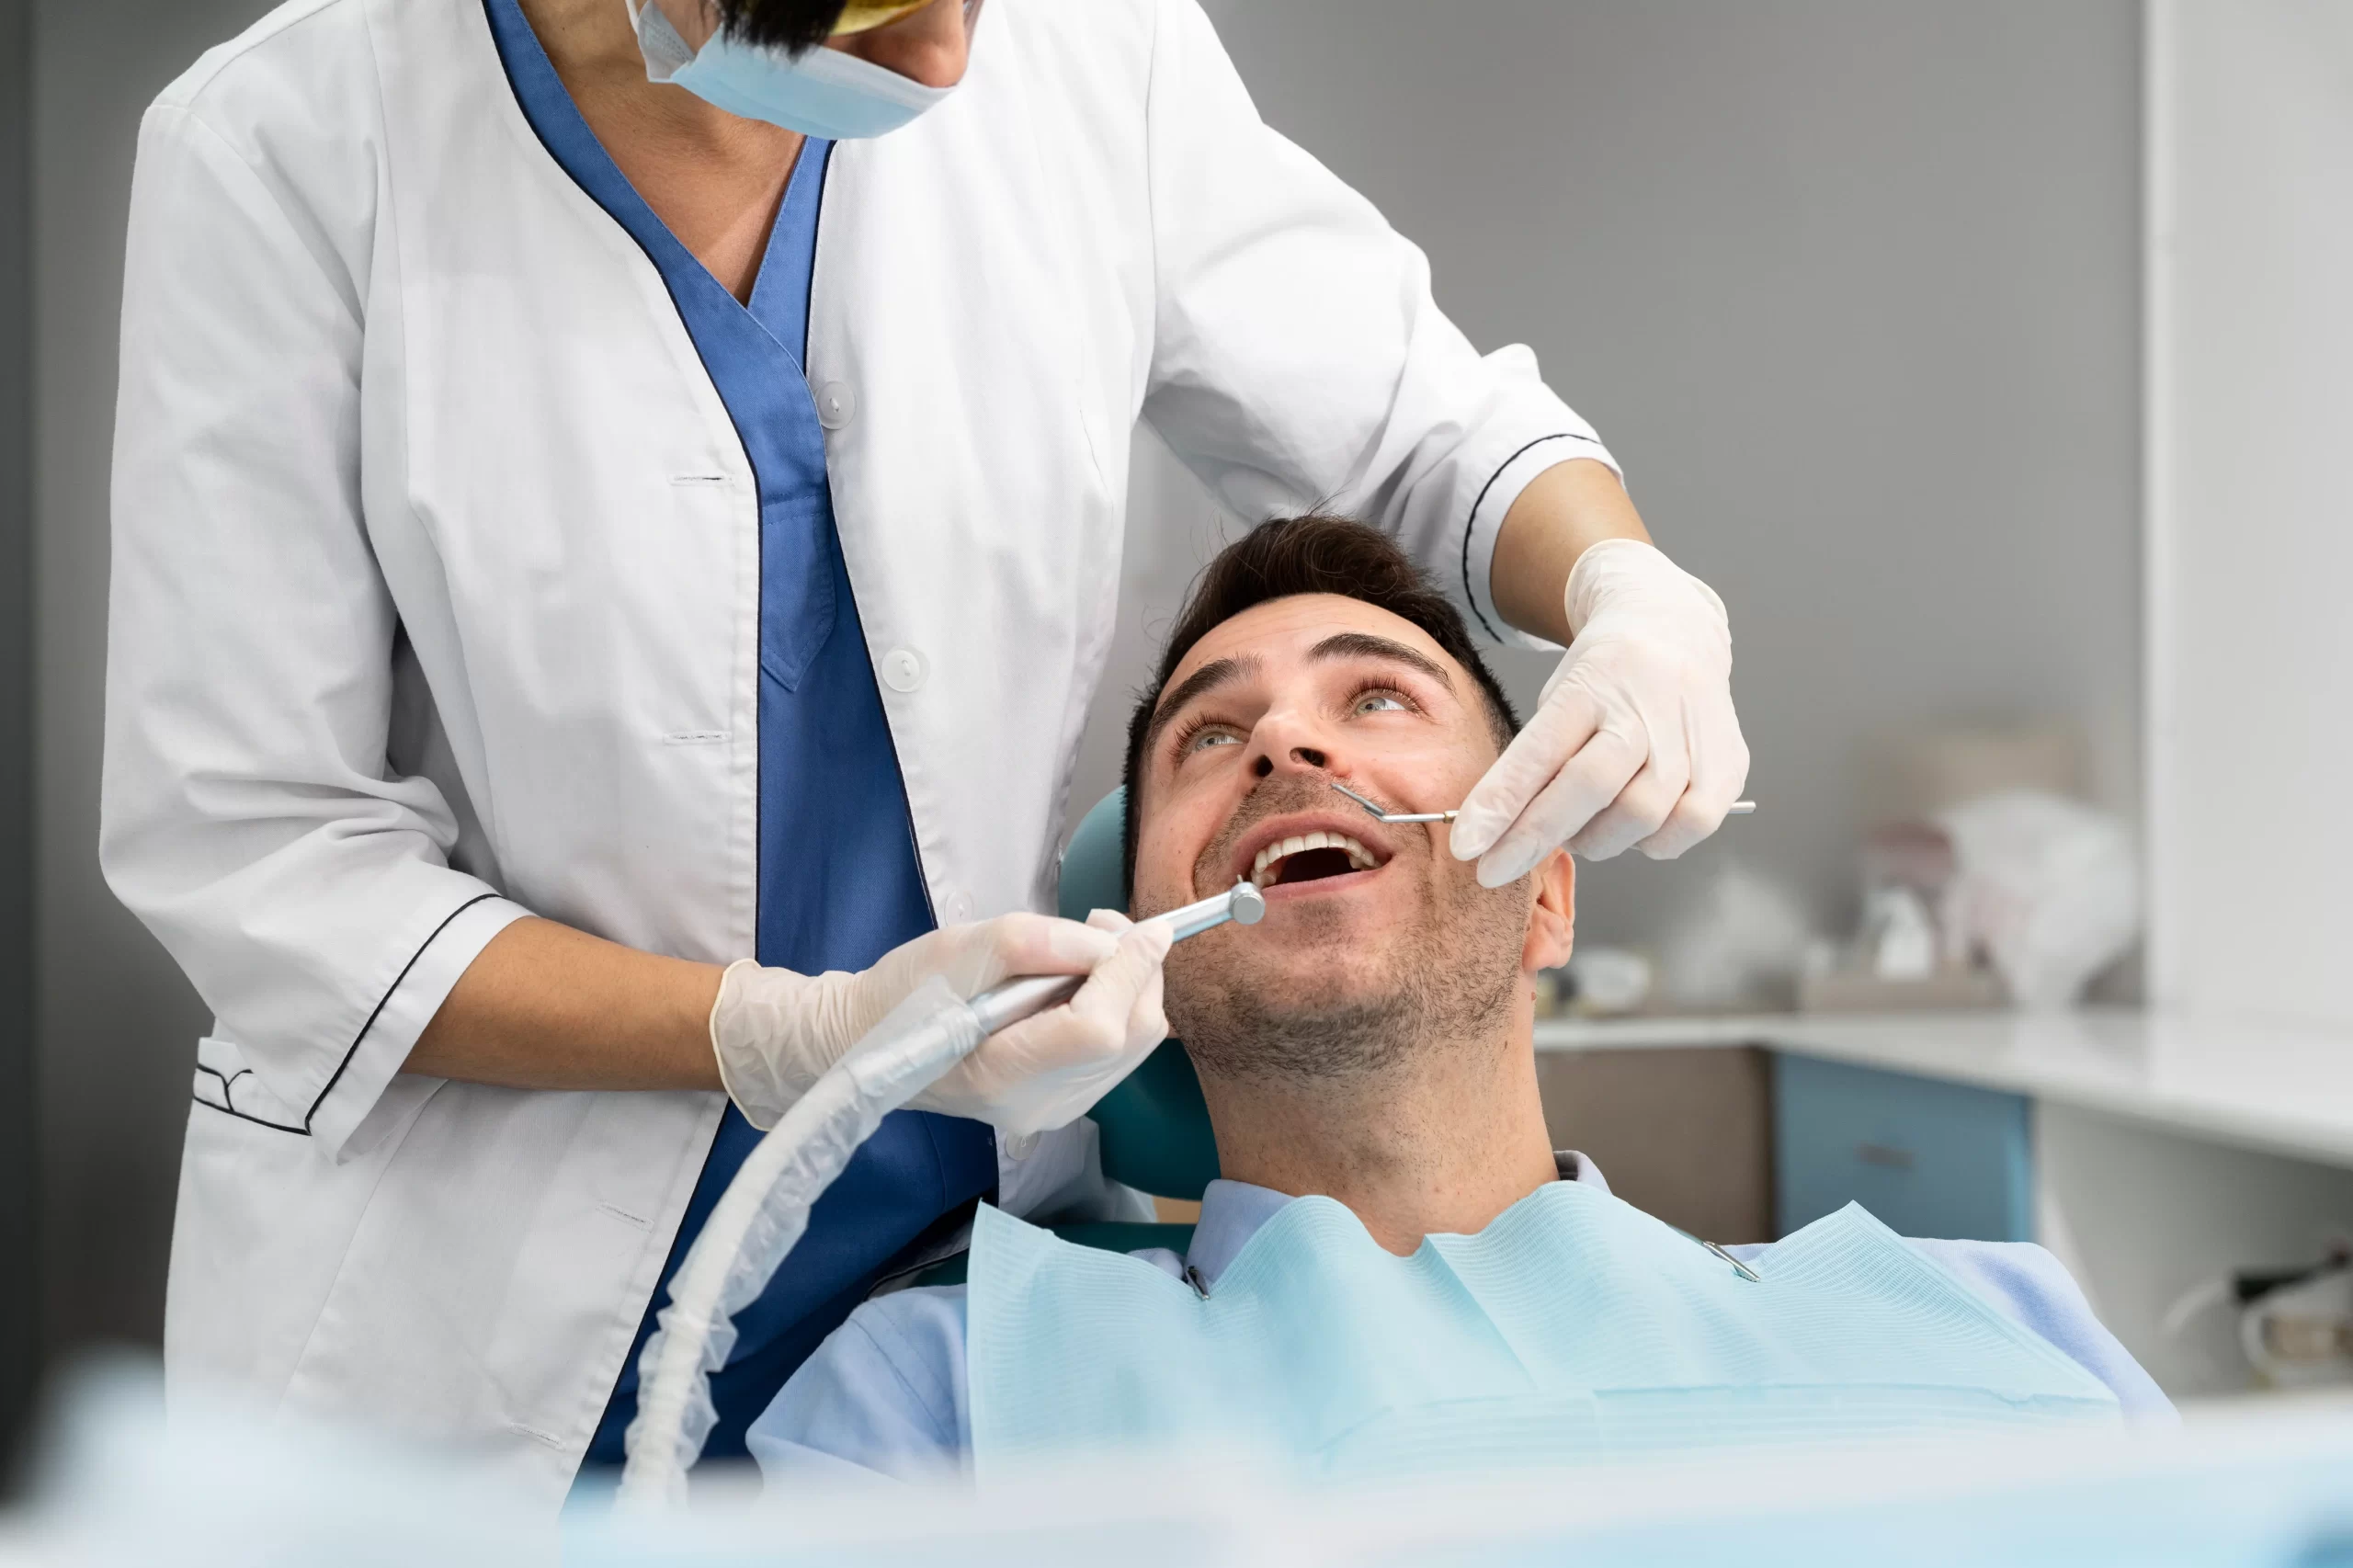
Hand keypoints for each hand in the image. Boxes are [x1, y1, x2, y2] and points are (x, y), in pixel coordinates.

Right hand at [907, 911, 1171, 1139]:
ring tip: (1090, 951)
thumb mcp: (961, 949)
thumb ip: (1038, 943)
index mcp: (1007, 1074)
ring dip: (1131, 988)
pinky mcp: (1064, 1101)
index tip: (1142, 926)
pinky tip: (1080, 985)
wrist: (872, 1041)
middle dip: (1138, 972)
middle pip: (1132, 1036)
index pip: (1099, 1029)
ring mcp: (1057, 1110)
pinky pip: (1118, 1052)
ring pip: (1135, 1044)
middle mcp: (1042, 1105)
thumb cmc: (906, 993)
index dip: (1130, 972)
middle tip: (1105, 927)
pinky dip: (1118, 1008)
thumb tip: (1110, 944)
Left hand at [1451, 539, 1747, 882]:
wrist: (1675, 629)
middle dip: (1535, 839)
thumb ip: (1535, 763)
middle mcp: (1647, 704)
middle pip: (1590, 788)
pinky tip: (1634, 822)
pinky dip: (1652, 841)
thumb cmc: (1603, 679)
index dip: (1500, 805)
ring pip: (1641, 817)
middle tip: (1500, 865)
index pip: (1539, 752)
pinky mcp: (1729, 762)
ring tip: (1580, 824)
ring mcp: (1694, 732)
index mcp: (1591, 683)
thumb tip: (1495, 837)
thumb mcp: (1557, 699)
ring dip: (1597, 840)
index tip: (1466, 846)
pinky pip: (1687, 828)